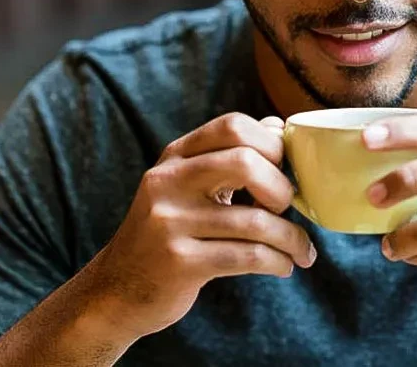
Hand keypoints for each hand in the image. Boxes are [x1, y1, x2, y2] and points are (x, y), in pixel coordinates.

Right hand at [85, 113, 315, 341]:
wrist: (115, 292)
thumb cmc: (167, 234)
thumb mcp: (186, 186)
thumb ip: (228, 156)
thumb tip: (278, 127)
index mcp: (174, 157)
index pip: (233, 125)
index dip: (271, 143)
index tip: (285, 169)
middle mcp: (168, 182)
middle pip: (245, 161)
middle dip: (281, 186)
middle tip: (288, 207)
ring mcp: (170, 222)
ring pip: (255, 220)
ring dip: (291, 237)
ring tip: (301, 250)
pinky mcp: (180, 263)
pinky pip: (248, 256)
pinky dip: (278, 261)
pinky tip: (284, 266)